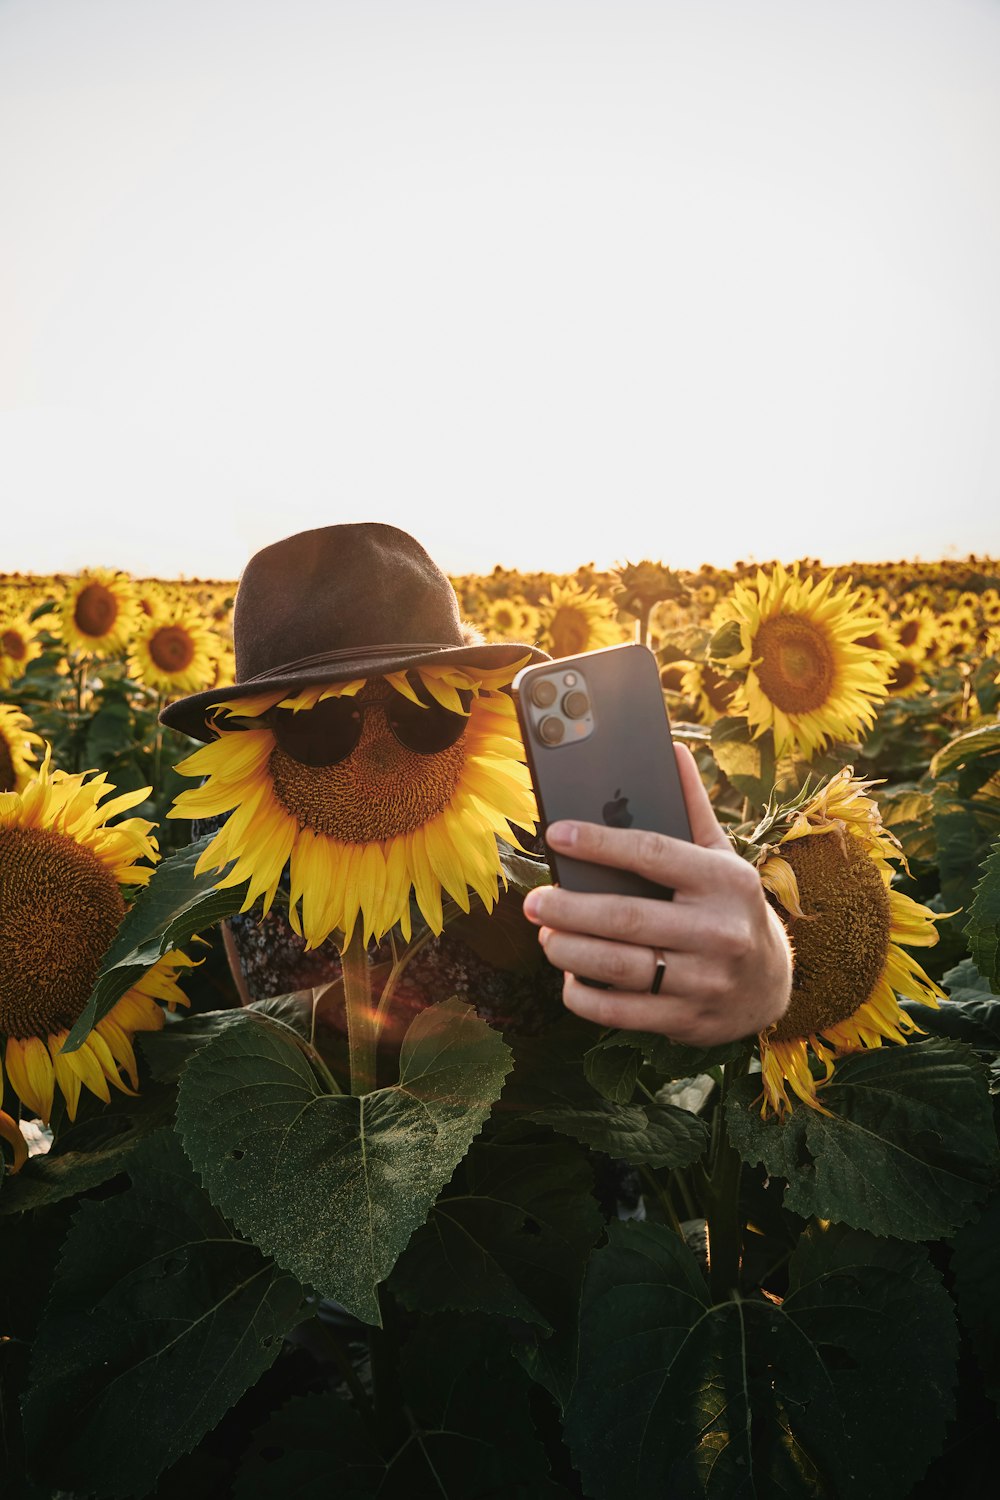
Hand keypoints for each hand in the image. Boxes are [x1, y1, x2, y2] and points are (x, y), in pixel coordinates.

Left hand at [521, 743, 792, 1045]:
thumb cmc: (731, 908)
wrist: (771, 984)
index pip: (653, 854)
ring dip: (570, 951)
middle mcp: (718, 931)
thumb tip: (672, 750)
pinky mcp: (687, 1020)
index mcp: (725, 881)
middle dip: (570, 909)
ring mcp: (704, 981)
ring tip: (546, 936)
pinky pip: (621, 1011)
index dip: (600, 843)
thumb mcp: (721, 858)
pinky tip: (569, 976)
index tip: (557, 834)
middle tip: (535, 901)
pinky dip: (584, 995)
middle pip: (626, 918)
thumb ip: (692, 808)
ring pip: (619, 967)